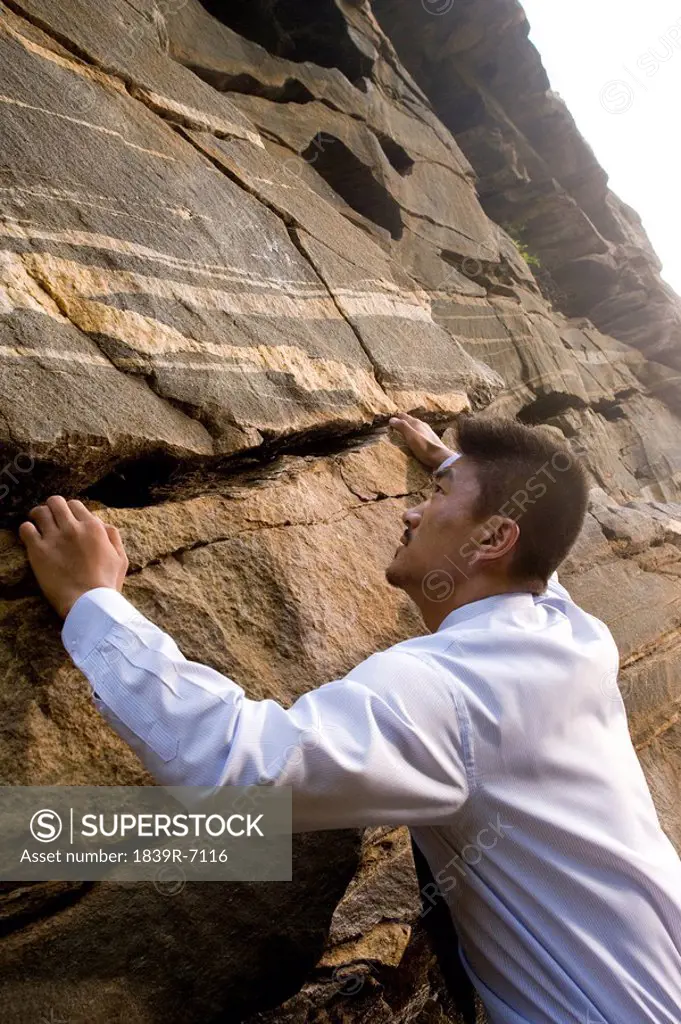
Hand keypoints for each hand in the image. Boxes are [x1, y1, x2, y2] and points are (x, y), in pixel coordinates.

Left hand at [19, 497, 127, 618]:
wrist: (89, 603)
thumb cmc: (106, 585)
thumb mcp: (120, 559)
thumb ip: (113, 537)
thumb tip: (103, 524)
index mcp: (94, 528)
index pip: (75, 505)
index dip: (70, 511)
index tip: (67, 520)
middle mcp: (73, 528)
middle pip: (56, 502)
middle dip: (52, 508)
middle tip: (50, 519)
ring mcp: (55, 538)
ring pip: (39, 512)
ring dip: (38, 516)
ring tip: (38, 526)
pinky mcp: (38, 551)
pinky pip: (26, 529)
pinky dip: (27, 530)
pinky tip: (31, 539)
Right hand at [389, 412, 454, 469]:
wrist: (440, 457)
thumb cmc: (424, 447)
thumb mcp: (411, 436)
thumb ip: (402, 427)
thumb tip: (392, 419)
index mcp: (416, 423)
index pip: (403, 416)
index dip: (396, 418)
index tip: (388, 421)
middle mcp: (422, 425)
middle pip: (410, 420)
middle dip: (402, 421)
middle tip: (393, 425)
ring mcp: (427, 431)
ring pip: (415, 426)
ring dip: (408, 427)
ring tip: (402, 431)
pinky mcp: (430, 438)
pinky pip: (419, 432)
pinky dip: (414, 433)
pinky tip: (414, 438)